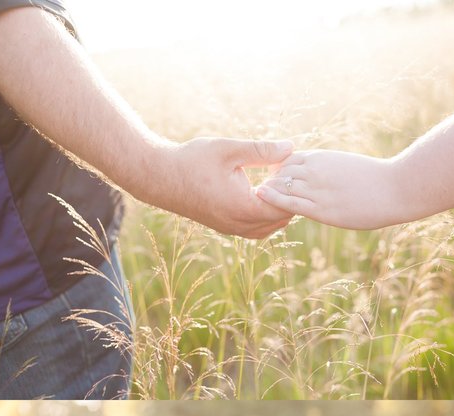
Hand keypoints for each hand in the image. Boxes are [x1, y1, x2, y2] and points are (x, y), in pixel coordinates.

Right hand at [163, 137, 295, 238]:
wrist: (159, 177)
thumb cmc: (192, 160)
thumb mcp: (229, 150)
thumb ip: (262, 150)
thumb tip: (290, 147)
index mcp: (243, 208)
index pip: (284, 207)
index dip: (293, 190)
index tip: (293, 169)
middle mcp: (238, 225)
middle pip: (279, 221)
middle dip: (288, 201)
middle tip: (289, 177)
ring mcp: (230, 229)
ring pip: (267, 229)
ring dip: (276, 211)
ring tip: (278, 186)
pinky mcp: (223, 228)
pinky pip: (253, 230)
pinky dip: (264, 218)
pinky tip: (263, 197)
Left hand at [256, 149, 400, 229]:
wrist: (394, 189)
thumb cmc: (376, 180)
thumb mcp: (347, 167)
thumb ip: (330, 170)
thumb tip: (325, 175)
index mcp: (322, 158)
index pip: (288, 159)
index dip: (277, 169)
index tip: (272, 178)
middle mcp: (315, 170)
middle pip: (280, 171)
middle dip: (269, 180)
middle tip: (256, 189)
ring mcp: (317, 190)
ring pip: (281, 186)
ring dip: (268, 191)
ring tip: (253, 197)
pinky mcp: (320, 209)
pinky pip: (289, 203)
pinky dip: (273, 200)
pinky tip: (260, 199)